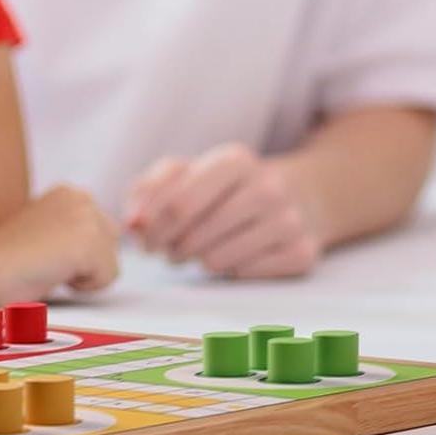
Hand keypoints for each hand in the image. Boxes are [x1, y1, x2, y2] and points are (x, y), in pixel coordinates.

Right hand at [0, 185, 118, 299]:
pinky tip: (52, 274)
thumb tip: (96, 252)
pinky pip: (107, 278)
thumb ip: (70, 233)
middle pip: (112, 245)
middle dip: (87, 262)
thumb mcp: (45, 234)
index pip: (101, 234)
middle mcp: (80, 196)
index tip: (42, 255)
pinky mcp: (88, 241)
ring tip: (48, 268)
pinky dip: (83, 287)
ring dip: (84, 275)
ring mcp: (85, 216)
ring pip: (111, 263)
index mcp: (68, 192)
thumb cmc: (5, 260)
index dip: (75, 256)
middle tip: (47, 263)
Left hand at [124, 143, 321, 278]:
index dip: (153, 228)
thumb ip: (151, 189)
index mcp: (235, 159)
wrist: (302, 195)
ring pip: (217, 260)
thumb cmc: (229, 186)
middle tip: (170, 250)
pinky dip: (230, 271)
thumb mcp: (192, 172)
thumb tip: (133, 224)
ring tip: (201, 250)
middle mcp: (267, 187)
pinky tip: (233, 256)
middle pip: (195, 236)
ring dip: (198, 261)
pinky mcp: (303, 253)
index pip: (179, 203)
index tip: (145, 240)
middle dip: (172, 249)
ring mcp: (289, 220)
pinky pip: (244, 275)